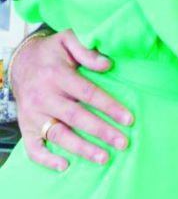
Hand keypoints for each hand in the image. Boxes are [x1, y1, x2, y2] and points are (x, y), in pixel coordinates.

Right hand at [11, 30, 132, 170]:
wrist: (20, 61)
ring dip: (82, 148)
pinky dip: (46, 160)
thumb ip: (86, 50)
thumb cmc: (51, 51)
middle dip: (101, 131)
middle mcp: (45, 96)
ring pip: (59, 135)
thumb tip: (107, 64)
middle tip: (123, 143)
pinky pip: (33, 148)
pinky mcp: (26, 126)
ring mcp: (34, 114)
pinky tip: (65, 165)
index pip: (88, 93)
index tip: (128, 119)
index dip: (109, 106)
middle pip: (76, 117)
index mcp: (57, 75)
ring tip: (104, 157)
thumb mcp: (67, 39)